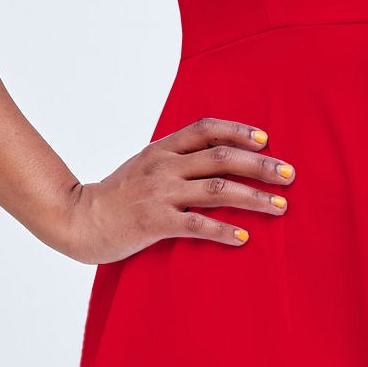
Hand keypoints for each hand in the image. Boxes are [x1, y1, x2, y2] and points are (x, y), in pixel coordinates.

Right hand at [48, 116, 295, 264]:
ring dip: (253, 197)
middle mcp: (163, 166)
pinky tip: (244, 237)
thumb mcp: (144, 166)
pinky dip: (223, 231)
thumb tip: (216, 159)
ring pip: (216, 189)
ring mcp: (159, 194)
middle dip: (260, 165)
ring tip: (280, 206)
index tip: (266, 140)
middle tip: (289, 174)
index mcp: (162, 149)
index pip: (206, 129)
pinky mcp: (154, 222)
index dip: (238, 131)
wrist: (78, 219)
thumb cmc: (116, 197)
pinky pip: (197, 225)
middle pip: (221, 157)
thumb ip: (175, 159)